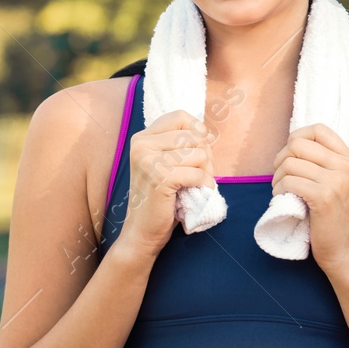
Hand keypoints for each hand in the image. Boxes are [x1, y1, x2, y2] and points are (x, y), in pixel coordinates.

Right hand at [117, 109, 215, 263]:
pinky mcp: (160, 178)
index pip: (181, 117)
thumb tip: (207, 132)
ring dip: (206, 172)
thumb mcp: (168, 163)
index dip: (197, 132)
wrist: (143, 230)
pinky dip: (204, 185)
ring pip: (200, 154)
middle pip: (194, 136)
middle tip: (197, 175)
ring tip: (195, 185)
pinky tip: (195, 193)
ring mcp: (148, 160)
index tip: (197, 152)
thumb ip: (181, 144)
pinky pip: (198, 174)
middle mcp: (142, 144)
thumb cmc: (162, 197)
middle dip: (206, 156)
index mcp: (142, 137)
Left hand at [271, 123, 348, 277]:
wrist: (344, 249)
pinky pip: (289, 181)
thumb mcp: (337, 181)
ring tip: (282, 192)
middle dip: (281, 159)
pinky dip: (279, 191)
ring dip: (278, 178)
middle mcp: (347, 166)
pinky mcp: (324, 197)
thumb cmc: (333, 216)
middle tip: (282, 177)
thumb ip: (322, 161)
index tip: (291, 157)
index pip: (318, 129)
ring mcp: (337, 181)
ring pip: (290, 163)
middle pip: (298, 144)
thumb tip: (291, 143)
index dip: (297, 138)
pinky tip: (284, 200)